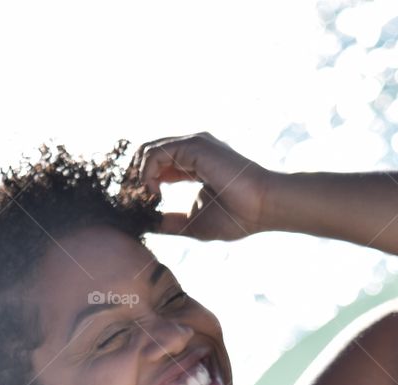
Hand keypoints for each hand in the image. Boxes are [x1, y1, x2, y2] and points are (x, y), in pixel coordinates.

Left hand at [123, 131, 275, 240]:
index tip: (137, 208)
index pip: (155, 166)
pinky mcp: (194, 146)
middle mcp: (191, 150)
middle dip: (134, 180)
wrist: (263, 208)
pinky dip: (147, 174)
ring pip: (147, 151)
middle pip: (146, 154)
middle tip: (134, 204)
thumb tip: (146, 226)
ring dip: (138, 179)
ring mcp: (193, 144)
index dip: (141, 186)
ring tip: (145, 202)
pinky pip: (155, 153)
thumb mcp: (192, 223)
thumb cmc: (237, 217)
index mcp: (193, 164)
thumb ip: (168, 222)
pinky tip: (154, 194)